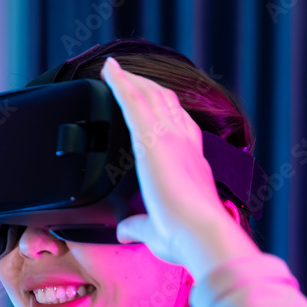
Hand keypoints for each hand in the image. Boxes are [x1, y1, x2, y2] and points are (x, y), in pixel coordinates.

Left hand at [100, 56, 243, 268]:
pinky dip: (120, 83)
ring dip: (131, 80)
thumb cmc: (185, 238)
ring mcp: (168, 139)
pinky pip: (132, 102)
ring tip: (114, 69)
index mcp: (190, 162)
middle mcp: (182, 145)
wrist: (197, 234)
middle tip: (127, 76)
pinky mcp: (151, 140)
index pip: (178, 126)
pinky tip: (108, 71)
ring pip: (148, 97)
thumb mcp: (156, 230)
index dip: (165, 110)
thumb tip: (124, 231)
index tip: (152, 101)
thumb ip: (137, 226)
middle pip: (164, 104)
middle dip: (145, 88)